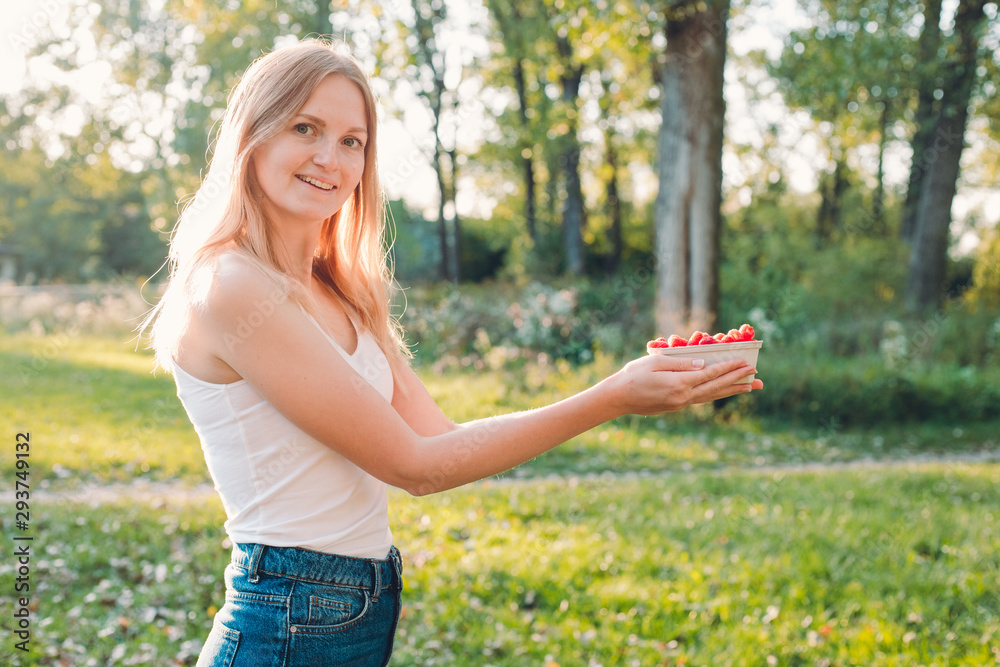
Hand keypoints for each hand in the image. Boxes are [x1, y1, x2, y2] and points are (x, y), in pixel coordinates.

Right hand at [607, 354, 760, 415]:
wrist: (619, 398)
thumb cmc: (633, 375)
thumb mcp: (655, 362)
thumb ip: (680, 362)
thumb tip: (702, 364)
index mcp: (679, 383)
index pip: (710, 374)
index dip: (729, 368)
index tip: (745, 362)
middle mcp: (683, 397)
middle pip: (717, 387)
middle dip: (738, 380)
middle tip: (757, 376)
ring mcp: (681, 404)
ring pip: (712, 395)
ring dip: (732, 390)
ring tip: (750, 387)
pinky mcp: (677, 406)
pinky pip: (702, 398)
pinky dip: (717, 394)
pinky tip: (724, 391)